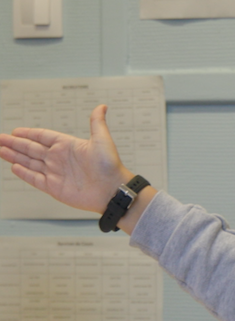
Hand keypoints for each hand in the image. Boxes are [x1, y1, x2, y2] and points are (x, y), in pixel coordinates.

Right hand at [0, 104, 131, 213]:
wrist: (113, 191)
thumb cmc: (111, 167)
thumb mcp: (102, 140)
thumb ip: (97, 122)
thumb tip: (102, 106)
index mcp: (68, 146)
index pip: (43, 137)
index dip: (29, 134)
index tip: (16, 131)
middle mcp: (60, 159)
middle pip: (32, 149)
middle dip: (15, 144)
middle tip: (0, 139)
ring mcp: (56, 174)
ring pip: (30, 163)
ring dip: (15, 156)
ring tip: (1, 150)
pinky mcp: (55, 188)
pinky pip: (36, 179)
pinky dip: (25, 174)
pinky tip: (14, 167)